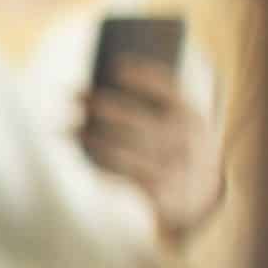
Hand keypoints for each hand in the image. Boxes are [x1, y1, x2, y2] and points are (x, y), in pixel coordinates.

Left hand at [81, 58, 224, 239]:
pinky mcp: (160, 193)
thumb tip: (103, 78)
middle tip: (74, 95)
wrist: (201, 202)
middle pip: (140, 121)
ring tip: (67, 127)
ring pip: (127, 150)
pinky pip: (124, 175)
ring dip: (92, 137)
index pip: (172, 93)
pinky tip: (80, 151)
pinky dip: (99, 163)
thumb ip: (150, 105)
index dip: (145, 77)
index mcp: (193, 119)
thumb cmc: (175, 151)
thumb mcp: (175, 126)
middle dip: (104, 105)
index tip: (115, 66)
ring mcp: (174, 170)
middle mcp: (186, 143)